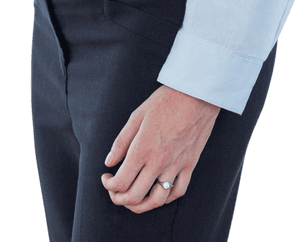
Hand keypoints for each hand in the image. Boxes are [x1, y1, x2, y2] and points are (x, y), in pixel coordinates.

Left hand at [101, 84, 220, 212]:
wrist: (195, 97)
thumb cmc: (164, 102)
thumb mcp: (136, 116)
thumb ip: (121, 142)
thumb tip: (109, 162)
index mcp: (142, 149)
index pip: (121, 181)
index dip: (109, 185)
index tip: (105, 177)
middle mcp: (159, 163)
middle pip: (136, 195)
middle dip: (119, 198)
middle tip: (113, 191)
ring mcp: (176, 167)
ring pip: (157, 200)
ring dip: (141, 205)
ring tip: (131, 198)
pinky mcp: (190, 166)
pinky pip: (178, 192)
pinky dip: (165, 199)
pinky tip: (156, 193)